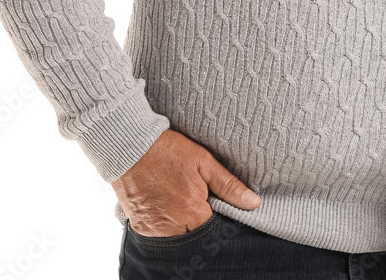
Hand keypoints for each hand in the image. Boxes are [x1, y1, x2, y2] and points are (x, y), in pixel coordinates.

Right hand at [111, 129, 259, 236]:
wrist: (131, 147)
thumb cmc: (169, 151)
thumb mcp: (204, 162)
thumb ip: (229, 185)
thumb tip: (254, 203)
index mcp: (191, 212)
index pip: (215, 230)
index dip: (220, 217)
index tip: (216, 203)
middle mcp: (171, 228)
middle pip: (196, 236)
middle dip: (201, 221)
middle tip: (197, 198)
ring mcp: (153, 231)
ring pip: (178, 238)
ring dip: (184, 225)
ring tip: (181, 199)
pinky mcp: (140, 228)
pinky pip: (160, 235)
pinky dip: (167, 224)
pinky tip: (167, 204)